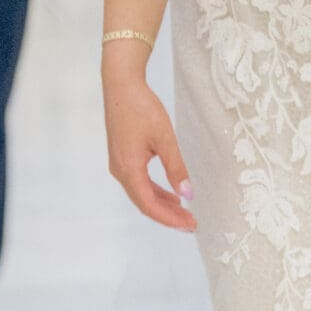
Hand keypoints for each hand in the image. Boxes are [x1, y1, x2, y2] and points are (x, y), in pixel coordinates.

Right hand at [103, 57, 196, 232]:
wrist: (121, 85)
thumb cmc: (141, 108)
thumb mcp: (164, 139)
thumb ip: (176, 168)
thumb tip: (187, 195)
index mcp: (129, 169)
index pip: (149, 205)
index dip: (170, 219)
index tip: (190, 225)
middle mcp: (120, 171)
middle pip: (144, 203)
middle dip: (168, 216)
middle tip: (191, 224)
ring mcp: (119, 165)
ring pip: (141, 194)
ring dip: (162, 204)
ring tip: (184, 212)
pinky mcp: (122, 158)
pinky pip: (138, 183)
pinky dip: (155, 191)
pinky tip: (170, 193)